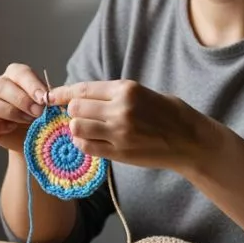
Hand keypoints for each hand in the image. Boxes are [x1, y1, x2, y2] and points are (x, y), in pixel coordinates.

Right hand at [0, 63, 47, 152]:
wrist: (39, 139)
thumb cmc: (46, 116)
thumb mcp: (53, 105)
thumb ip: (52, 99)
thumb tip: (52, 97)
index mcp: (17, 75)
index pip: (19, 73)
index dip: (31, 85)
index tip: (44, 99)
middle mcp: (0, 86)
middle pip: (0, 86)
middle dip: (22, 100)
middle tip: (39, 113)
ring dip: (10, 112)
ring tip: (29, 121)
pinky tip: (12, 128)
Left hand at [47, 79, 210, 171]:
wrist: (191, 141)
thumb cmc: (171, 114)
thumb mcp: (144, 93)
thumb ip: (116, 94)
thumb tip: (86, 95)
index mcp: (127, 89)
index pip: (83, 89)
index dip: (63, 93)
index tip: (52, 96)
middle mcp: (121, 109)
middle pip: (76, 108)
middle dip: (72, 111)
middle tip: (77, 115)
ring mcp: (119, 133)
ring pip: (77, 128)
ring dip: (76, 128)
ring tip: (84, 129)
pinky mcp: (120, 153)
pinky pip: (87, 147)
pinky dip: (83, 144)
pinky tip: (90, 141)